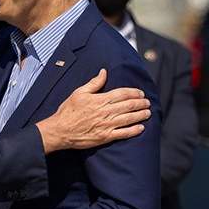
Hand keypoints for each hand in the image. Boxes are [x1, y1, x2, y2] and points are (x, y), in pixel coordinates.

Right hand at [36, 68, 150, 152]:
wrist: (60, 130)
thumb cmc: (68, 111)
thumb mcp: (79, 93)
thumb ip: (94, 83)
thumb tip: (104, 72)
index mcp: (100, 99)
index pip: (123, 93)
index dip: (134, 92)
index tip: (140, 93)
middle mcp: (106, 112)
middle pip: (129, 105)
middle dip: (141, 103)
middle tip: (147, 102)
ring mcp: (107, 125)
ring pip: (129, 118)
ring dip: (141, 115)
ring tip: (147, 113)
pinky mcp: (106, 137)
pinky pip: (124, 133)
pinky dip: (134, 130)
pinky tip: (141, 128)